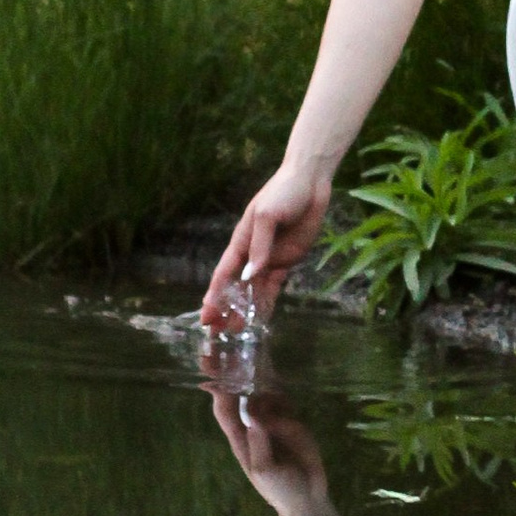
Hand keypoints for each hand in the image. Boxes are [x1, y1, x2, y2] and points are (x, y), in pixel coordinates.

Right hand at [200, 158, 331, 337]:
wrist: (309, 183)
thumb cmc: (283, 193)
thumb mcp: (267, 216)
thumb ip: (259, 247)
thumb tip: (250, 276)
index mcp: (241, 241)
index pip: (224, 274)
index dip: (214, 296)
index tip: (206, 315)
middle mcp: (252, 254)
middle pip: (235, 287)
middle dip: (225, 309)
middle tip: (217, 332)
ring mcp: (269, 258)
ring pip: (253, 291)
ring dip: (245, 310)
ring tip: (236, 331)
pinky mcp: (287, 260)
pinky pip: (274, 286)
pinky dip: (267, 302)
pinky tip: (260, 317)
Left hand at [208, 384, 330, 514]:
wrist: (308, 498)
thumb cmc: (280, 489)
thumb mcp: (265, 471)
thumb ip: (258, 443)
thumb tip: (253, 413)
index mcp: (240, 438)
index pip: (224, 410)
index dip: (218, 391)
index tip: (214, 371)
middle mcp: (253, 424)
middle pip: (241, 395)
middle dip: (236, 375)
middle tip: (240, 359)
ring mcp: (272, 420)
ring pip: (263, 393)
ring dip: (264, 383)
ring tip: (267, 376)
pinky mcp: (291, 420)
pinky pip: (284, 401)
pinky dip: (283, 395)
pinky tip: (287, 401)